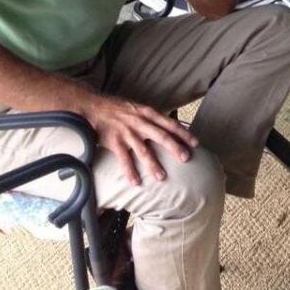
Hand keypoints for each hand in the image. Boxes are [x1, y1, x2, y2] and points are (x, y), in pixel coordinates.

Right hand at [81, 97, 199, 186]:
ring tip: (162, 177)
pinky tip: (135, 182)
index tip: (195, 143)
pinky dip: (130, 171)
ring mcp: (127, 133)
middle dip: (174, 148)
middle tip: (185, 158)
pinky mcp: (114, 141)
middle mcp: (140, 122)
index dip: (184, 133)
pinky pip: (124, 159)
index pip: (170, 124)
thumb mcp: (139, 109)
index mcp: (148, 113)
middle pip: (161, 136)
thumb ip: (153, 119)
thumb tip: (172, 129)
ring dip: (153, 165)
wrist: (94, 107)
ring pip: (143, 151)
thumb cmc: (119, 109)